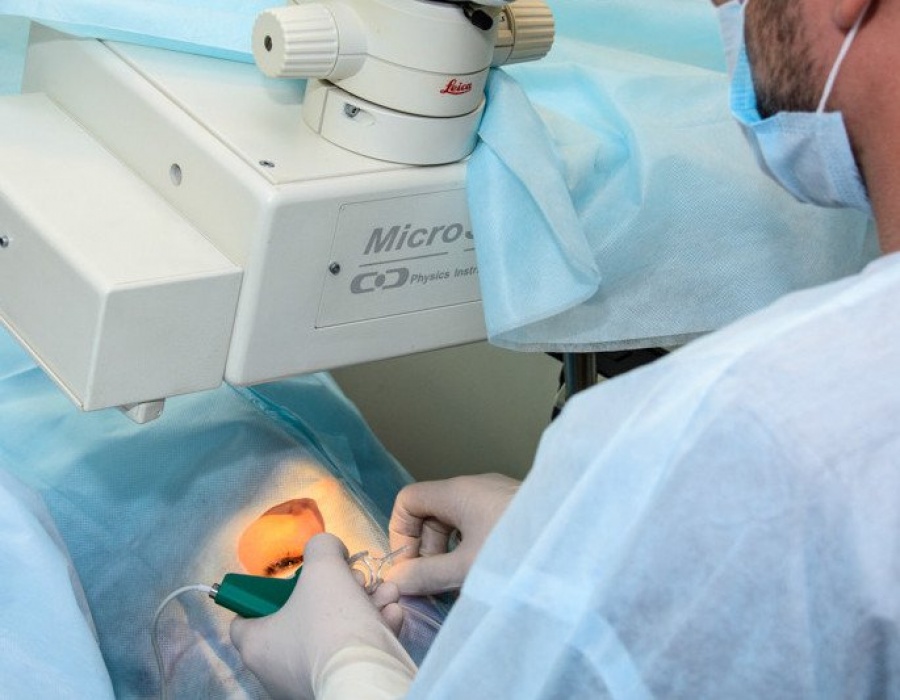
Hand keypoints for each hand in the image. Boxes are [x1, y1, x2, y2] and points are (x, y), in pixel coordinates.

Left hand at [230, 533, 413, 699]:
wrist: (365, 677)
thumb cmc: (331, 623)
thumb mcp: (323, 567)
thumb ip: (321, 547)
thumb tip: (328, 549)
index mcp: (256, 643)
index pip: (246, 613)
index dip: (268, 589)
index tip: (296, 578)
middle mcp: (275, 668)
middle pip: (301, 615)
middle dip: (337, 588)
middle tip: (356, 579)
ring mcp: (306, 680)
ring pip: (333, 632)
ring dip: (364, 605)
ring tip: (385, 592)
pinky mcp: (336, 688)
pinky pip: (349, 653)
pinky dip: (372, 631)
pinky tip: (392, 614)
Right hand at [385, 473, 519, 594]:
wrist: (582, 543)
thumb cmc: (520, 551)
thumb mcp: (468, 569)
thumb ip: (427, 575)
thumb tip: (394, 581)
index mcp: (459, 492)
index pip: (409, 499)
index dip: (401, 532)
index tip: (411, 567)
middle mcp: (476, 487)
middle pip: (432, 512)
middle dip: (428, 549)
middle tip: (436, 584)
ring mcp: (498, 497)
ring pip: (457, 521)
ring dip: (450, 553)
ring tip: (461, 585)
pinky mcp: (515, 511)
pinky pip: (479, 525)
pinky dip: (472, 548)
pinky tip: (486, 575)